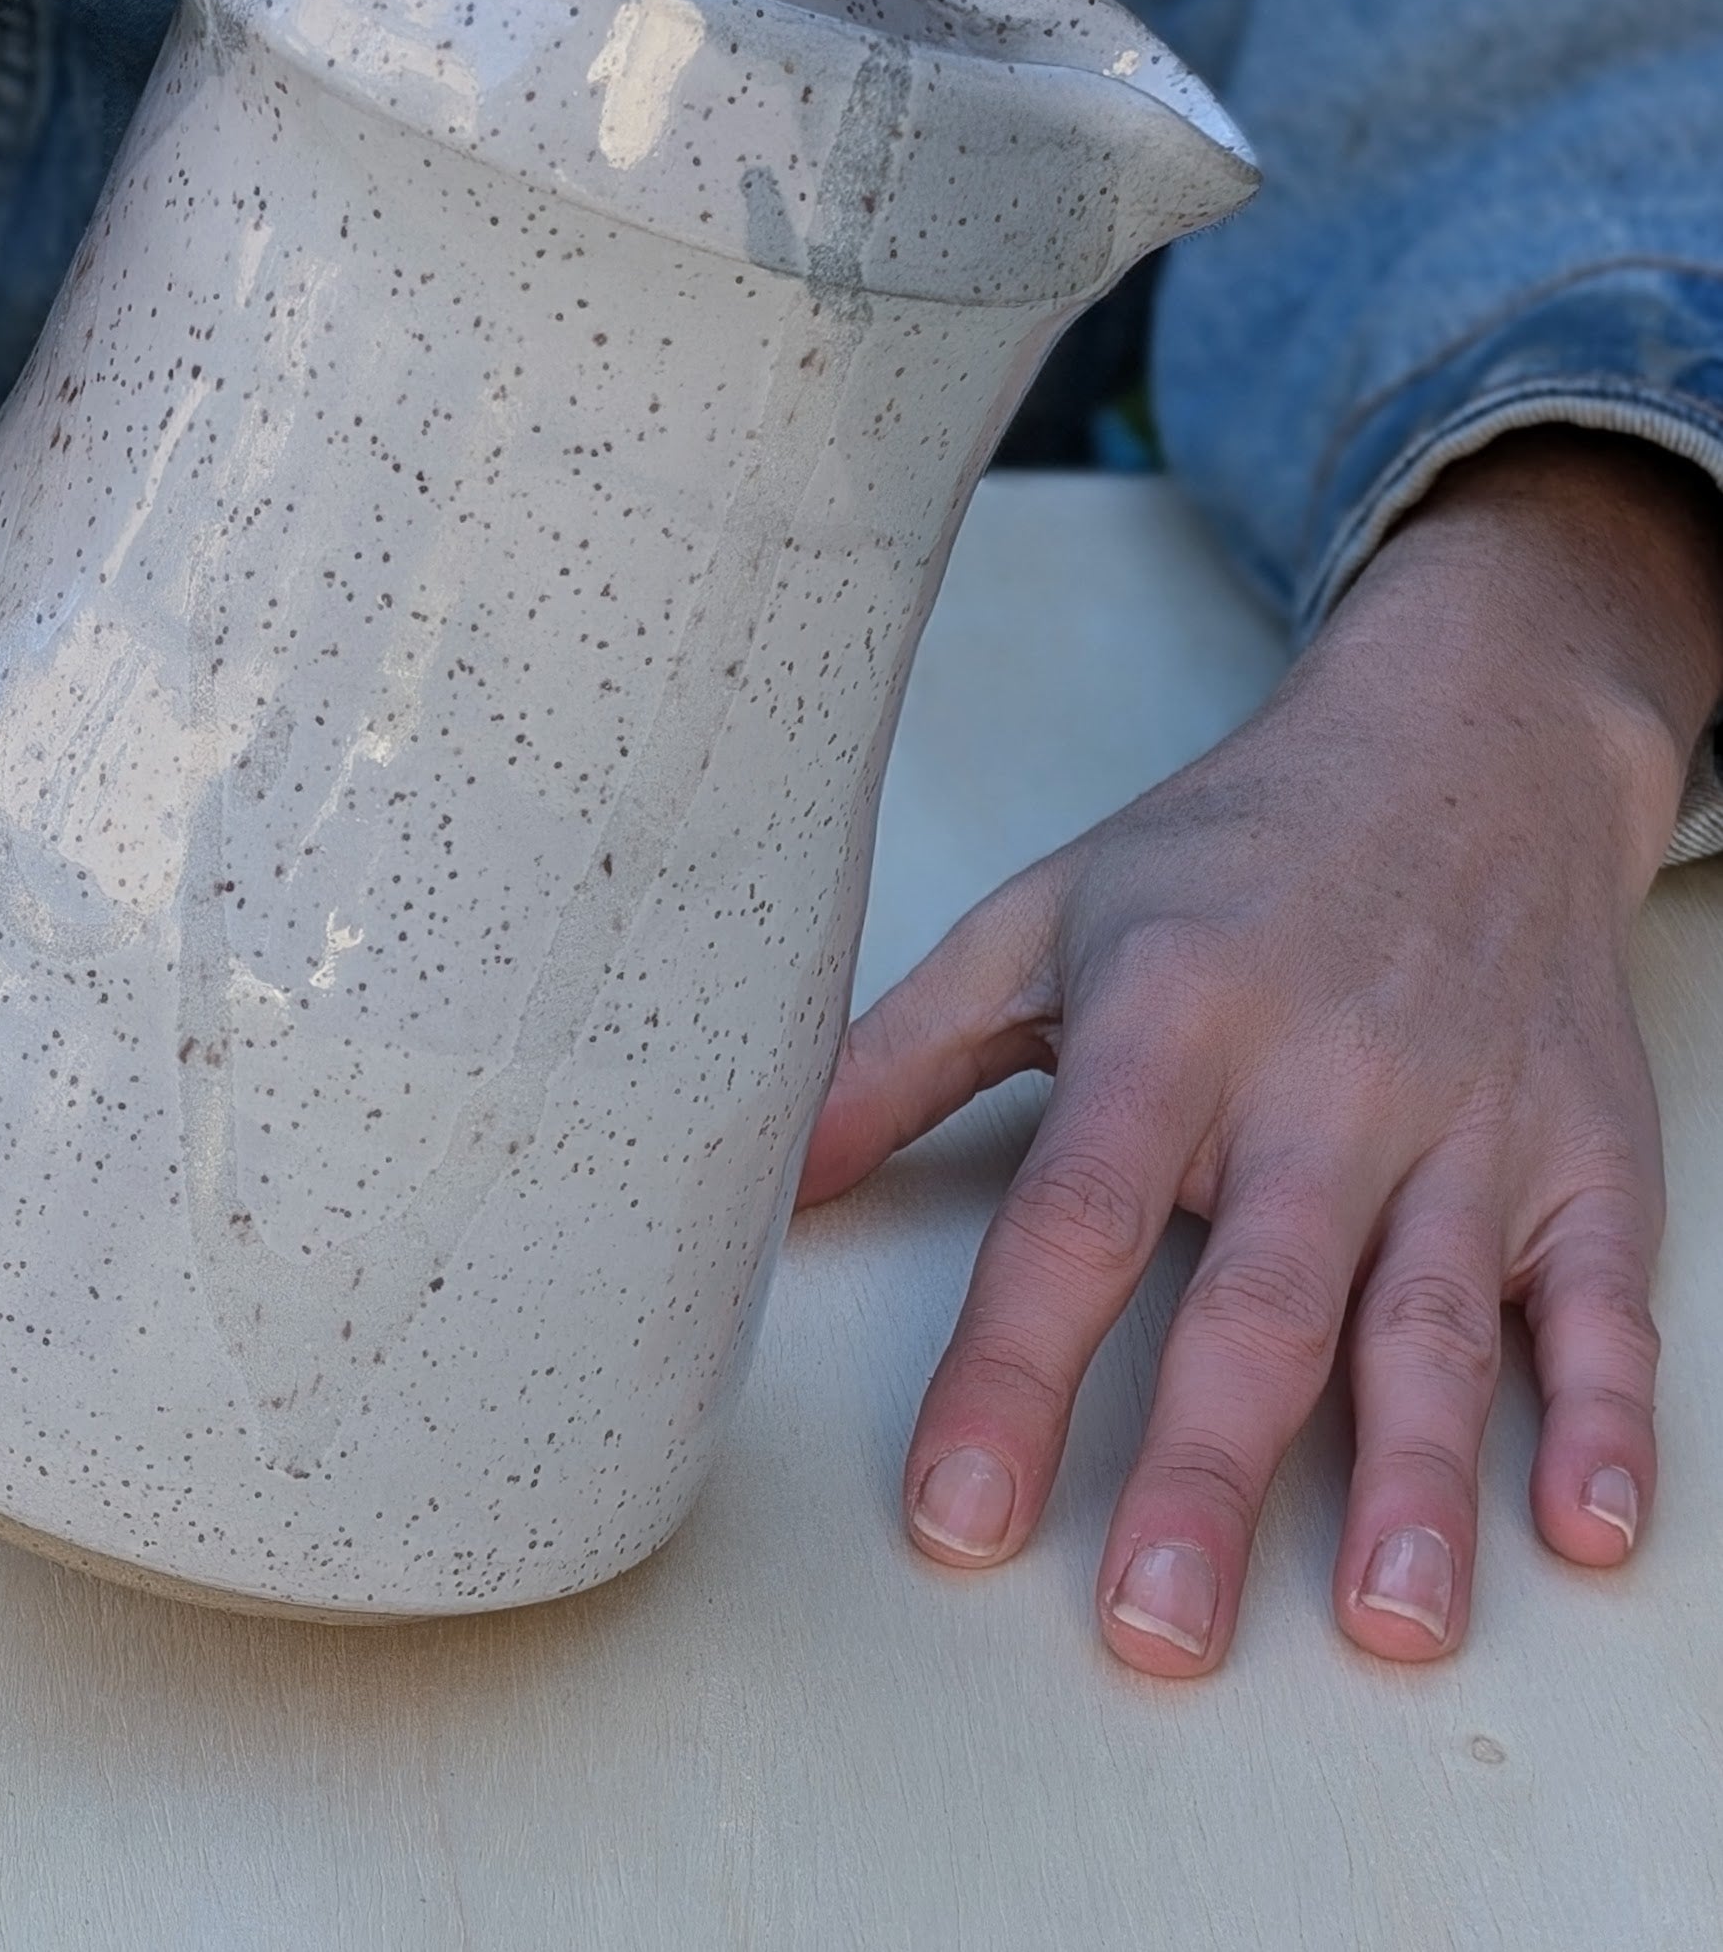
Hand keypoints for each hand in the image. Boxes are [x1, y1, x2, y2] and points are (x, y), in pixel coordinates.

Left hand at [799, 432, 1722, 1674]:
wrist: (1462, 749)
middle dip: (1207, 1474)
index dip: (1011, 1370)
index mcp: (1164, 1022)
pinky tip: (1591, 1532)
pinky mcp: (1587, 1156)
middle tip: (1156, 1632)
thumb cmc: (1226, 854)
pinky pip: (1604, 1302)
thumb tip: (767, 1190)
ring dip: (1415, 1481)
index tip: (956, 1512)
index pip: (1072, 1216)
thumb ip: (897, 1056)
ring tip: (1386, 1627)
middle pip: (1255, 1299)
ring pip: (1435, 1321)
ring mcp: (1466, 1126)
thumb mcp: (1037, 919)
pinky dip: (1613, 1417)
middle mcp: (1319, 1082)